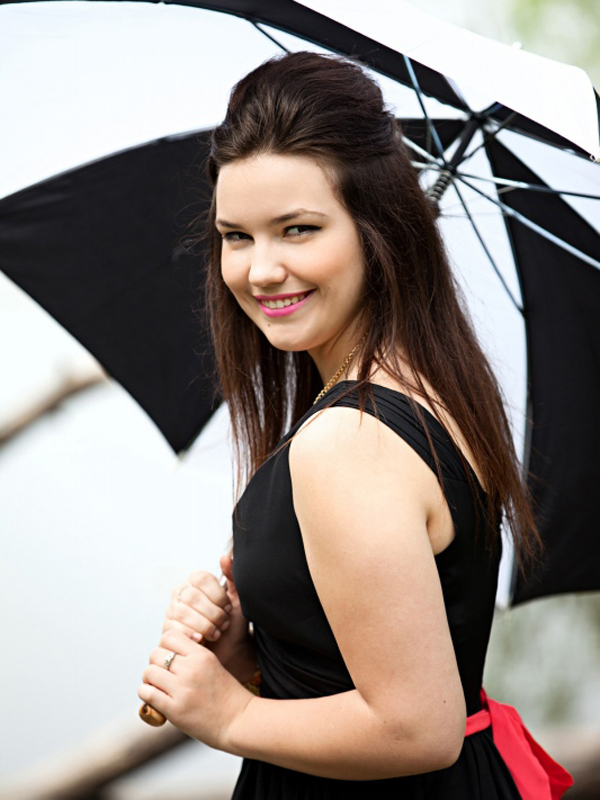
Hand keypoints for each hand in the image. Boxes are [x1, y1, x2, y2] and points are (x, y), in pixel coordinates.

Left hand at [138, 628, 254, 748]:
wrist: (239, 721)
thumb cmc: (226, 695)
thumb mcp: (213, 666)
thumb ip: (193, 658)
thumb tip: (166, 654)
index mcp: (202, 655)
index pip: (170, 636)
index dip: (165, 646)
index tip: (170, 657)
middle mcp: (191, 669)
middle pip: (155, 653)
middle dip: (155, 662)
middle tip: (162, 674)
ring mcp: (182, 689)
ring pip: (149, 672)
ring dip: (149, 679)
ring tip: (157, 686)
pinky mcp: (175, 709)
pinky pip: (147, 693)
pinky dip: (146, 694)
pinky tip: (154, 698)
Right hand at [163, 553, 255, 681]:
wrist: (229, 650)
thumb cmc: (233, 623)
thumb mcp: (237, 600)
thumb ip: (233, 577)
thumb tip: (226, 556)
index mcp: (197, 582)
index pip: (201, 579)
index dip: (217, 594)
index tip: (228, 607)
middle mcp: (181, 592)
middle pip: (192, 597)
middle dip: (212, 613)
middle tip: (224, 624)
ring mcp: (172, 611)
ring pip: (183, 613)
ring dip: (204, 625)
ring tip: (216, 633)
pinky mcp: (168, 629)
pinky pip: (174, 629)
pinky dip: (191, 634)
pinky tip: (202, 640)